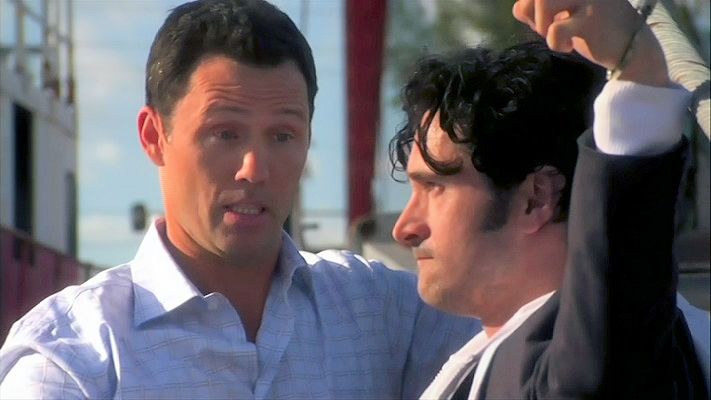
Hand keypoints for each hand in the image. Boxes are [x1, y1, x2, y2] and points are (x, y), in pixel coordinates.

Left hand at [512, 0, 669, 85]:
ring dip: (541, 24)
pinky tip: (569, 46)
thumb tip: (520, 8)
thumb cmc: (594, 28)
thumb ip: (540, 9)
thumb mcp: (565, 13)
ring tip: (554, 35)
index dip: (531, 4)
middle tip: (546, 28)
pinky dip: (555, 42)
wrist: (630, 48)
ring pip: (544, 0)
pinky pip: (555, 28)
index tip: (547, 18)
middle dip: (533, 13)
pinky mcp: (591, 19)